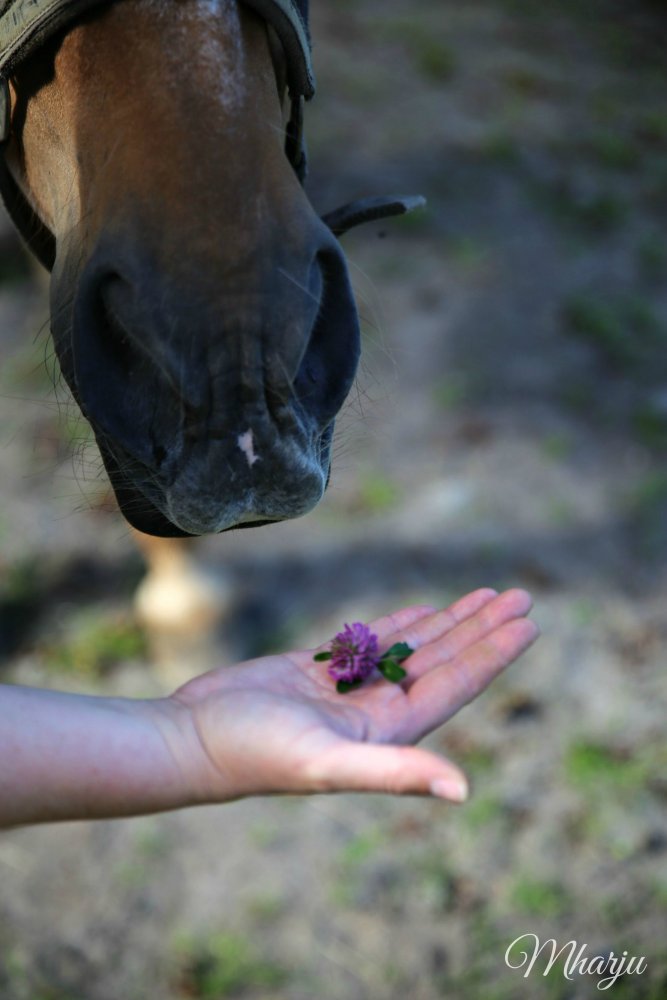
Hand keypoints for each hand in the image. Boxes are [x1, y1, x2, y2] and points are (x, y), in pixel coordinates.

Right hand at [172, 588, 538, 804]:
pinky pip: (371, 640)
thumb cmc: (255, 755)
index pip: (456, 683)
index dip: (493, 653)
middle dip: (482, 627)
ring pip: (412, 646)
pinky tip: (422, 610)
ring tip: (486, 594)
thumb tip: (464, 792)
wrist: (192, 741)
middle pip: (443, 659)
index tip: (528, 622)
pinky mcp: (316, 671)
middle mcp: (377, 710)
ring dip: (450, 621)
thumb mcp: (329, 763)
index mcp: (390, 731)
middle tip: (522, 595)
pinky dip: (401, 623)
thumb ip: (397, 772)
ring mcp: (347, 689)